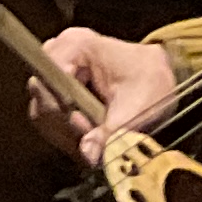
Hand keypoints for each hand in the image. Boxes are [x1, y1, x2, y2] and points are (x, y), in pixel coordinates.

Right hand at [25, 29, 179, 165]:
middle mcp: (59, 52)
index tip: (85, 129)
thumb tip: (88, 155)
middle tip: (91, 138)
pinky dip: (65, 132)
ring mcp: (56, 68)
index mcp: (76, 46)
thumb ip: (111, 132)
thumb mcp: (136, 108)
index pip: (47, 80)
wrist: (160, 77)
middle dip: (65, 124)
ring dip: (64, 131)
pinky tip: (87, 139)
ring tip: (92, 140)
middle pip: (41, 96)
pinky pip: (48, 113)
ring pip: (42, 108)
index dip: (62, 109)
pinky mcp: (58, 85)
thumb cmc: (151, 82)